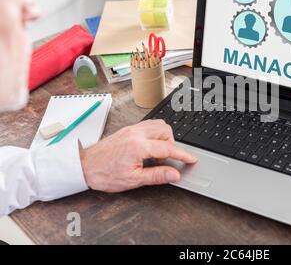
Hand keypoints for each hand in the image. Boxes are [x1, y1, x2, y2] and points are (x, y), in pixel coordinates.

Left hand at [79, 120, 196, 192]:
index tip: (191, 159)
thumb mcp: (133, 180)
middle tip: (166, 160)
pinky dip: (154, 134)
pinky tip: (149, 147)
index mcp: (138, 146)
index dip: (183, 154)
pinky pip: (148, 125)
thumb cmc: (104, 174)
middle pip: (166, 131)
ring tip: (157, 153)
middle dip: (171, 144)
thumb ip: (157, 175)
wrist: (84, 166)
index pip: (168, 148)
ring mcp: (131, 129)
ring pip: (158, 125)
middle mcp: (136, 134)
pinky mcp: (127, 129)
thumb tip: (174, 174)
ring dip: (164, 137)